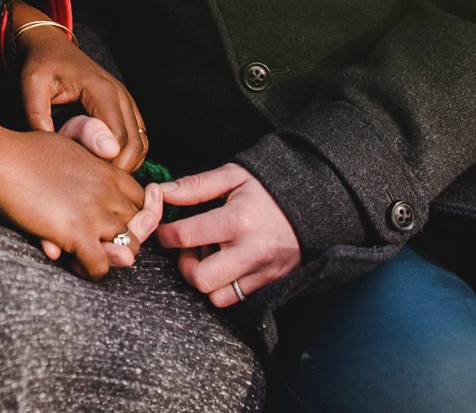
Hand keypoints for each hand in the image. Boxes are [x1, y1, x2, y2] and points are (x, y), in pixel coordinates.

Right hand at [0, 131, 159, 280]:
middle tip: (101, 242)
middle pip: (139, 226)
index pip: (141, 199)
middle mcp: (108, 193)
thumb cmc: (25, 151)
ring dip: (110, 257)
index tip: (112, 221)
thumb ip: (89, 159)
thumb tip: (96, 165)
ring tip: (87, 254)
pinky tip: (73, 263)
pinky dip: (90, 271)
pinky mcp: (77, 234)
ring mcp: (95, 214)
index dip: (130, 213)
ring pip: (128, 249)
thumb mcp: (68, 146)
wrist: (1, 161)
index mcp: (107, 171)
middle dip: (124, 238)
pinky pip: (100, 267)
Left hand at [16, 24, 148, 171]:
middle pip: (136, 144)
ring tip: (98, 174)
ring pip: (141, 143)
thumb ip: (37, 116)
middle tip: (93, 182)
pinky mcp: (125, 106)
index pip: (119, 139)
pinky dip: (128, 154)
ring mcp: (126, 100)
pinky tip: (104, 162)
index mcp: (101, 91)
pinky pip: (138, 137)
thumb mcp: (32, 87)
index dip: (108, 164)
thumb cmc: (42, 65)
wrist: (51, 47)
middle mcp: (120, 95)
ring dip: (126, 163)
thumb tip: (48, 148)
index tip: (88, 177)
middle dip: (119, 169)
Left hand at [152, 163, 299, 306]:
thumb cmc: (268, 188)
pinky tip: (226, 264)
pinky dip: (224, 287)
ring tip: (211, 255)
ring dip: (206, 278)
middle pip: (200, 278)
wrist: (313, 202)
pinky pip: (237, 299)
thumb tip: (161, 194)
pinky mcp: (271, 284)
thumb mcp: (233, 176)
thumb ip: (195, 186)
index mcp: (239, 220)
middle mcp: (251, 251)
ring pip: (217, 296)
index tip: (164, 231)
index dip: (166, 234)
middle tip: (190, 248)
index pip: (186, 236)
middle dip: (186, 265)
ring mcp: (263, 272)